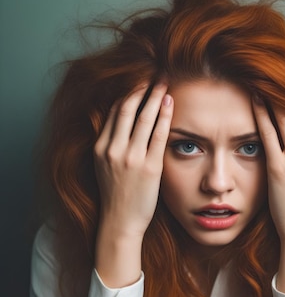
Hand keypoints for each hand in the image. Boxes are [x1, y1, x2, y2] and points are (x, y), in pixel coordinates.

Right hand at [93, 83, 172, 285]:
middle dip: (141, 88)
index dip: (128, 93)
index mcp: (101, 148)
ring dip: (155, 96)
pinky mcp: (149, 168)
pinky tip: (170, 103)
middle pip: (127, 108)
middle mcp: (113, 149)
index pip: (115, 112)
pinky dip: (164, 117)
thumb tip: (124, 126)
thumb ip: (112, 146)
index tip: (140, 80)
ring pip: (143, 118)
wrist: (120, 222)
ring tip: (164, 82)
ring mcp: (131, 158)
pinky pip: (158, 135)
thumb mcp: (105, 167)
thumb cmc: (116, 196)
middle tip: (154, 73)